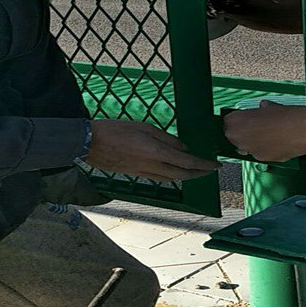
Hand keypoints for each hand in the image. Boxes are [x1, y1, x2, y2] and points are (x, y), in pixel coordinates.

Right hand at [86, 120, 220, 181]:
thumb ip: (166, 138)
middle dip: (199, 174)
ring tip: (197, 172)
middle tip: (210, 171)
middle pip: (182, 175)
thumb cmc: (115, 130)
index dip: (204, 165)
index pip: (187, 162)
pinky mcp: (136, 174)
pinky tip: (175, 172)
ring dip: (187, 177)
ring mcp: (143, 172)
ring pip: (171, 179)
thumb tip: (184, 148)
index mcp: (155, 151)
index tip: (216, 165)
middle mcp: (151, 165)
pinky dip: (172, 176)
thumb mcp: (144, 127)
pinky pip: (159, 178)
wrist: (89, 143)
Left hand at [224, 101, 305, 161]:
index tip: (243, 119)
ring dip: (253, 142)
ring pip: (247, 147)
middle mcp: (241, 139)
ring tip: (269, 134)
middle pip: (234, 137)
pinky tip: (277, 142)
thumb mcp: (271, 107)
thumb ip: (261, 111)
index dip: (237, 121)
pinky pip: (259, 154)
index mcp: (239, 122)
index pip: (227, 122)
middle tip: (256, 127)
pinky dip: (265, 150)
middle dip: (243, 133)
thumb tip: (262, 108)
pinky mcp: (264, 160)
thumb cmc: (290, 116)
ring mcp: (252, 152)